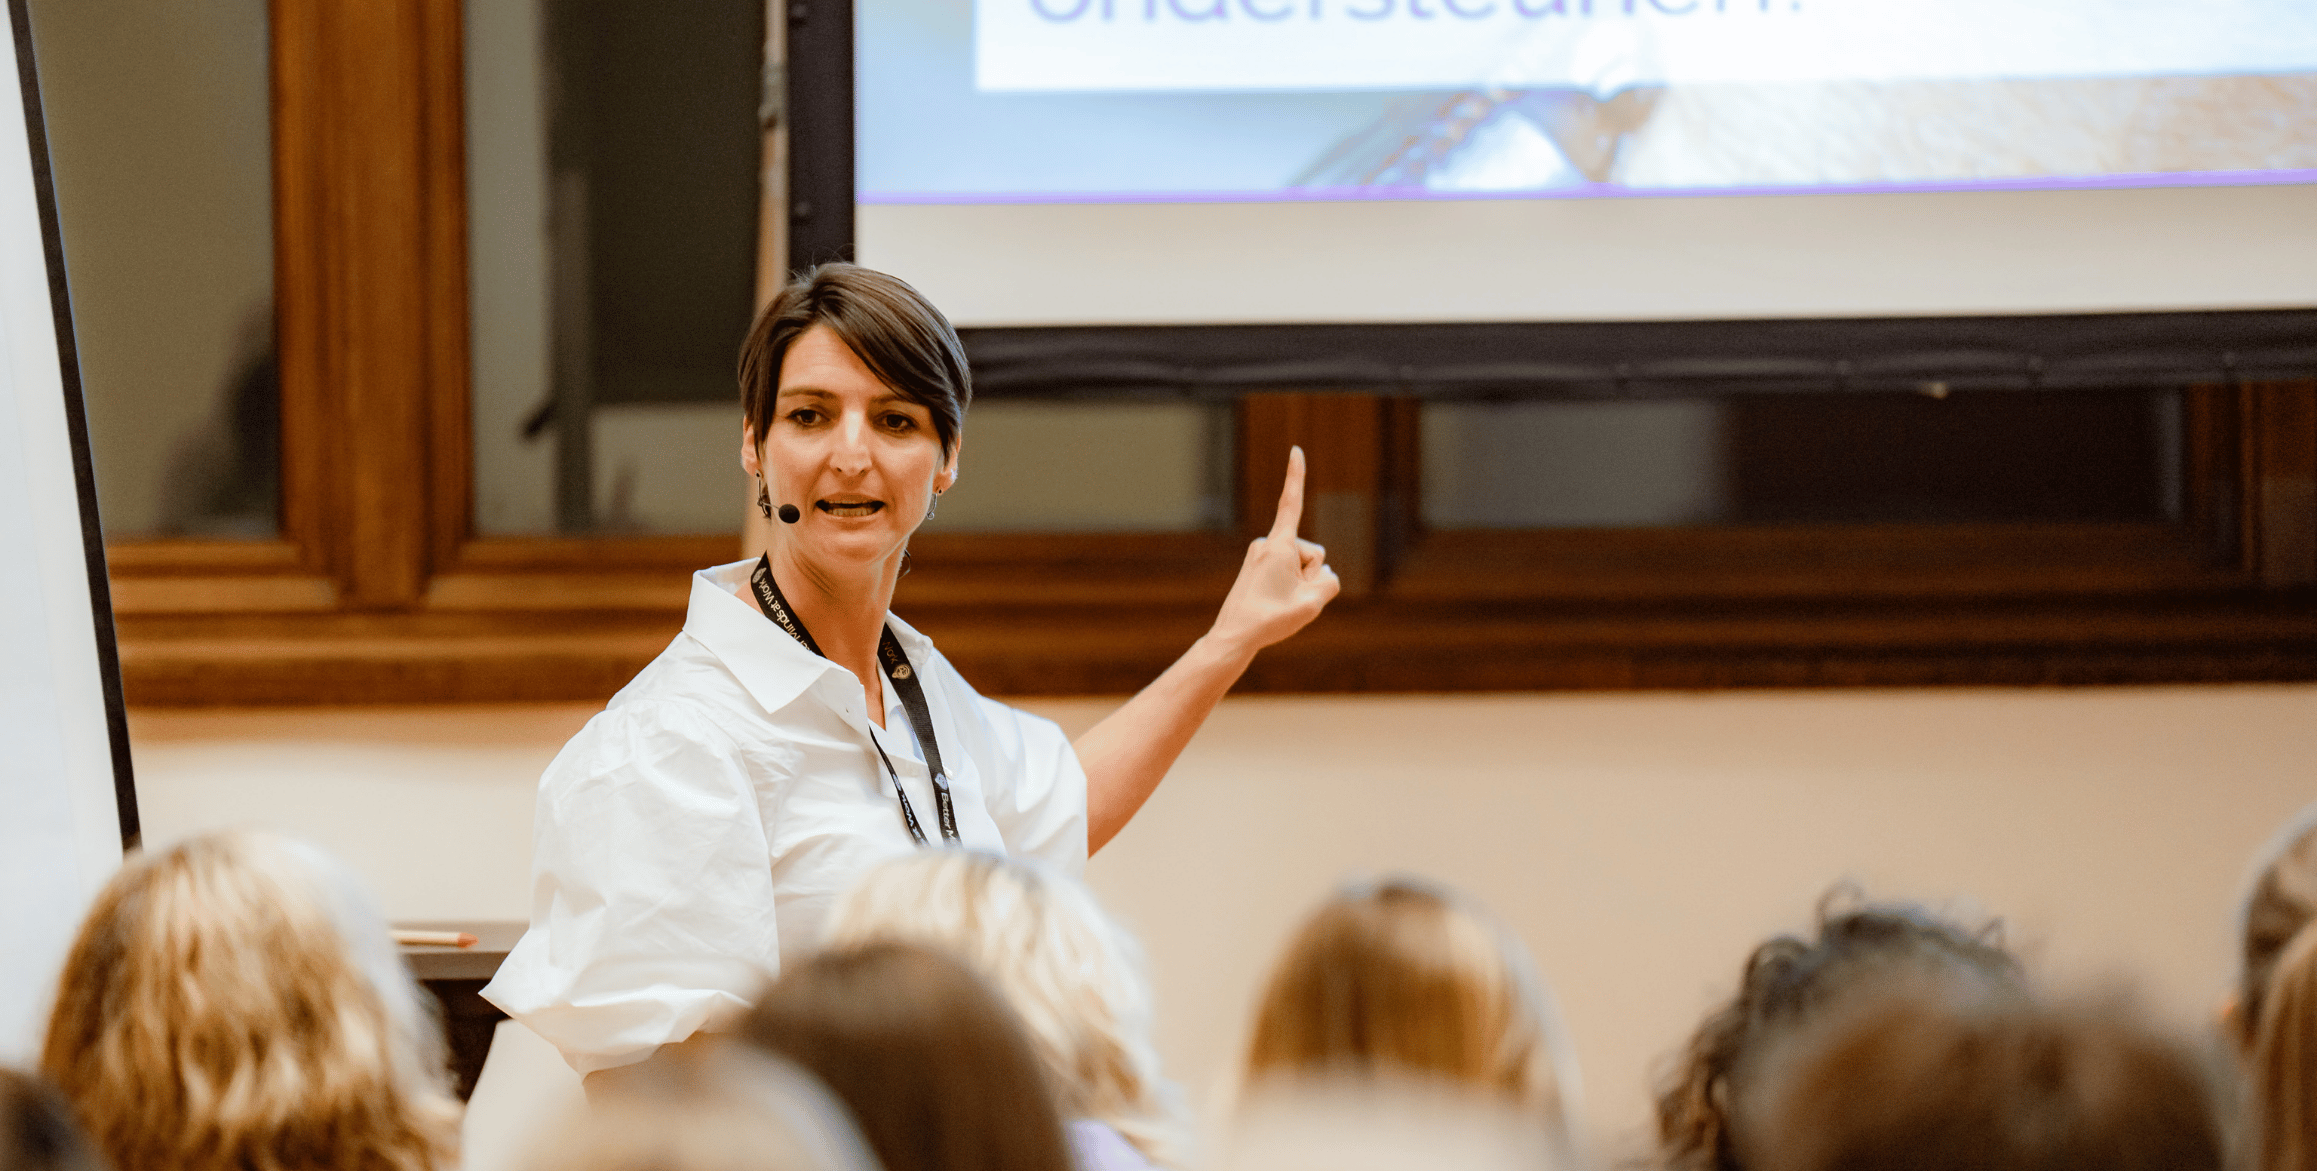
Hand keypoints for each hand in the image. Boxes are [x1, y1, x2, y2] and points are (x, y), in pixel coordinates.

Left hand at [1205, 446, 1340, 659]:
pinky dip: (1289, 588)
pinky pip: (1288, 573)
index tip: (1295, 450)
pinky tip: (1274, 605)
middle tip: (1288, 599)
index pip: (1291, 502)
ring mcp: (1261, 556)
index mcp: (1278, 545)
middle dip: (1310, 575)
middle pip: (1312, 553)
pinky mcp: (1257, 568)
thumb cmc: (1270, 619)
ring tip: (1278, 604)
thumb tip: (1324, 576)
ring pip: (1300, 566)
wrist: (1234, 636)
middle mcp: (1267, 544)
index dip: (1295, 475)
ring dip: (1299, 584)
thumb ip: (1330, 582)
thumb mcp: (1313, 603)